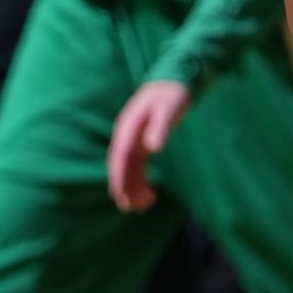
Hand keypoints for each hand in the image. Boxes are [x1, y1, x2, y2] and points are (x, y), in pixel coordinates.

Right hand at [106, 78, 192, 210]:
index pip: (120, 156)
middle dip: (124, 187)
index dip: (119, 177)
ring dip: (133, 188)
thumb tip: (153, 148)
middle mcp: (127, 136)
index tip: (120, 195)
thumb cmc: (172, 95)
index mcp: (128, 127)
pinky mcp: (142, 144)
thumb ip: (160, 128)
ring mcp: (133, 141)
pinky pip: (137, 167)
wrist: (173, 84)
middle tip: (131, 208)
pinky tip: (150, 194)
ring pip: (129, 169)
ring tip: (145, 206)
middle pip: (121, 166)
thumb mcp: (169, 109)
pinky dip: (141, 181)